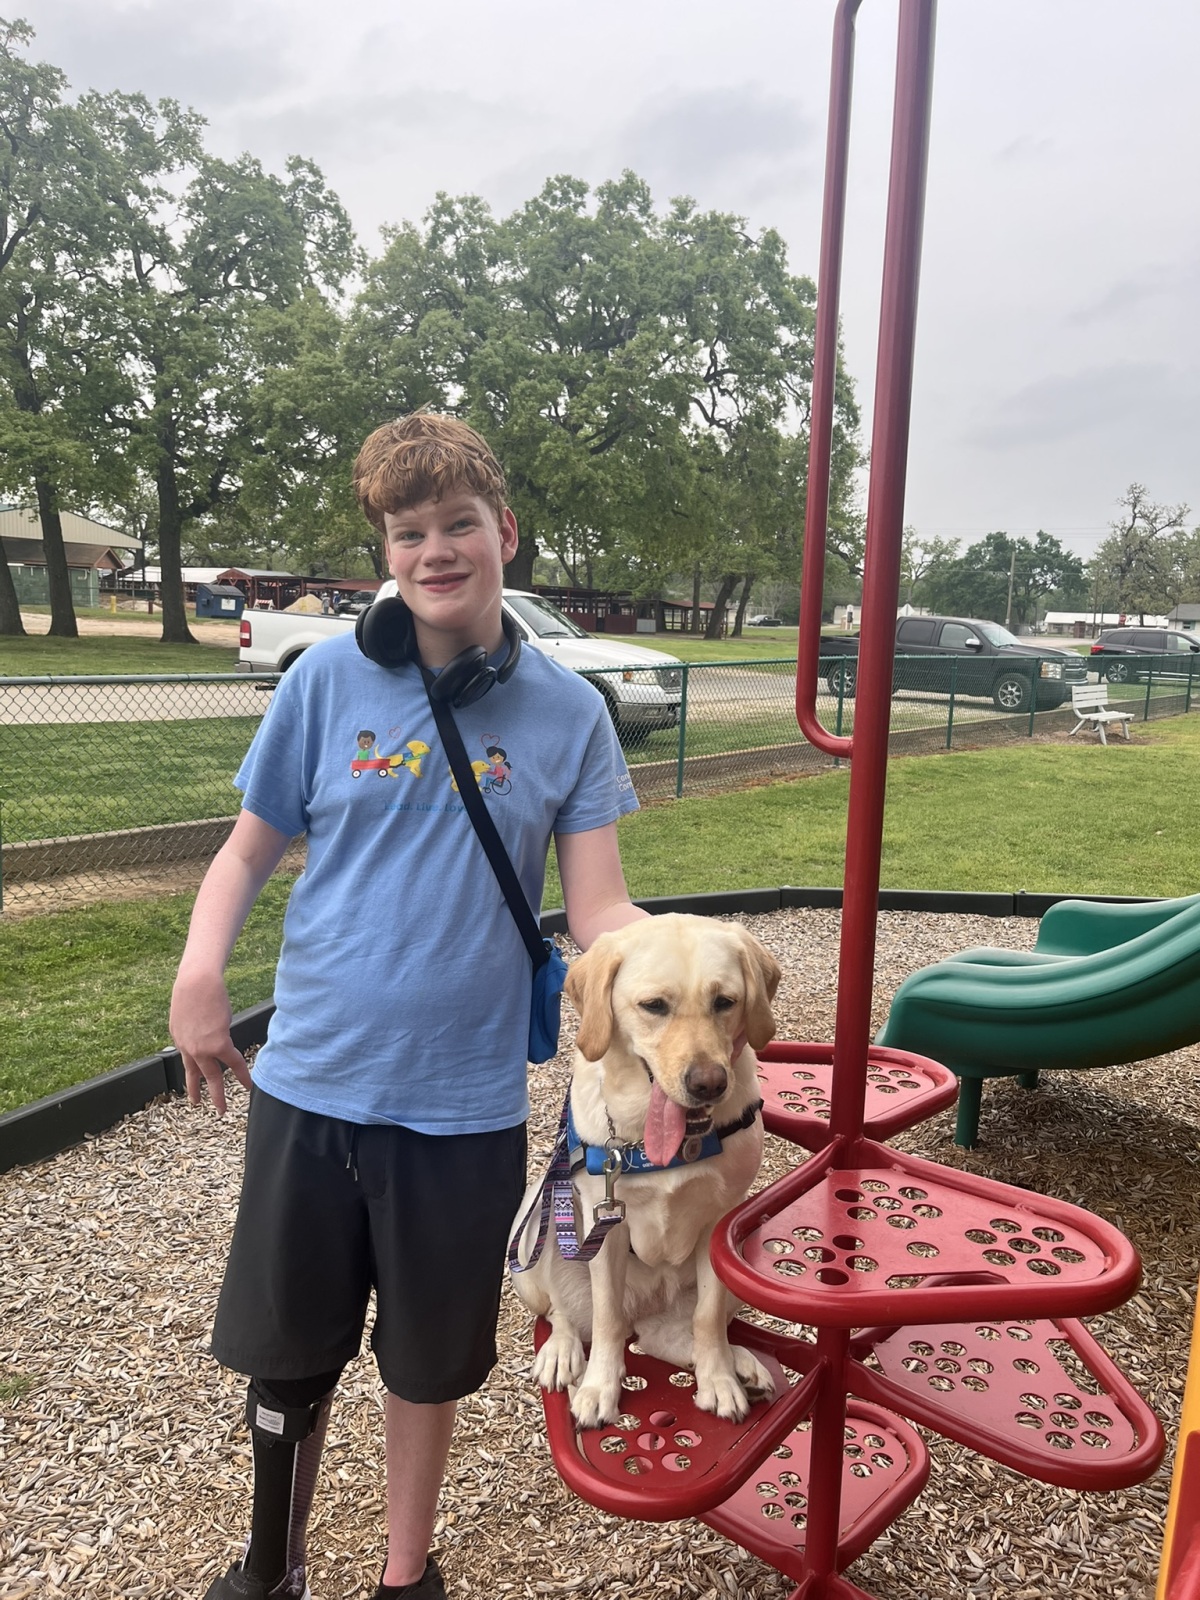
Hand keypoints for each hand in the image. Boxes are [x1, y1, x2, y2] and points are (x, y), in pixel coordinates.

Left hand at [169, 966, 253, 1114]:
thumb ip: (198, 1024)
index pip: (187, 1060)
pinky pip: (233, 1063)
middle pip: (195, 1073)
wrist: (196, 981)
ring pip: (211, 1076)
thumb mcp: (188, 1009)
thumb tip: (212, 1028)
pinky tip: (248, 1085)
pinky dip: (242, 1075)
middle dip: (197, 1092)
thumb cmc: (194, 985)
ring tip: (222, 1110)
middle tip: (198, 1106)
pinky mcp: (218, 1043)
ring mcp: (201, 1048)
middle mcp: (187, 1047)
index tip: (192, 1084)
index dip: (192, 1073)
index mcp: (179, 1037)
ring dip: (218, 1093)